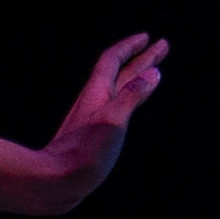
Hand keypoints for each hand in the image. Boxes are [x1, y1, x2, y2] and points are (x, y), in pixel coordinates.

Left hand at [10, 29, 166, 208]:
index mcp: (97, 94)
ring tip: (151, 70)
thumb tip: (153, 73)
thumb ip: (132, 96)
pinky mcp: (93, 134)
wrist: (56, 180)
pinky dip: (128, 97)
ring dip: (136, 76)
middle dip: (142, 59)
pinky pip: (116, 106)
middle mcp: (93, 102)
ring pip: (118, 89)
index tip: (148, 37)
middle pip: (120, 73)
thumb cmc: (85, 154)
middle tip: (162, 46)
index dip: (130, 47)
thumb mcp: (113, 122)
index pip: (113, 60)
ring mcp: (92, 118)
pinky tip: (128, 105)